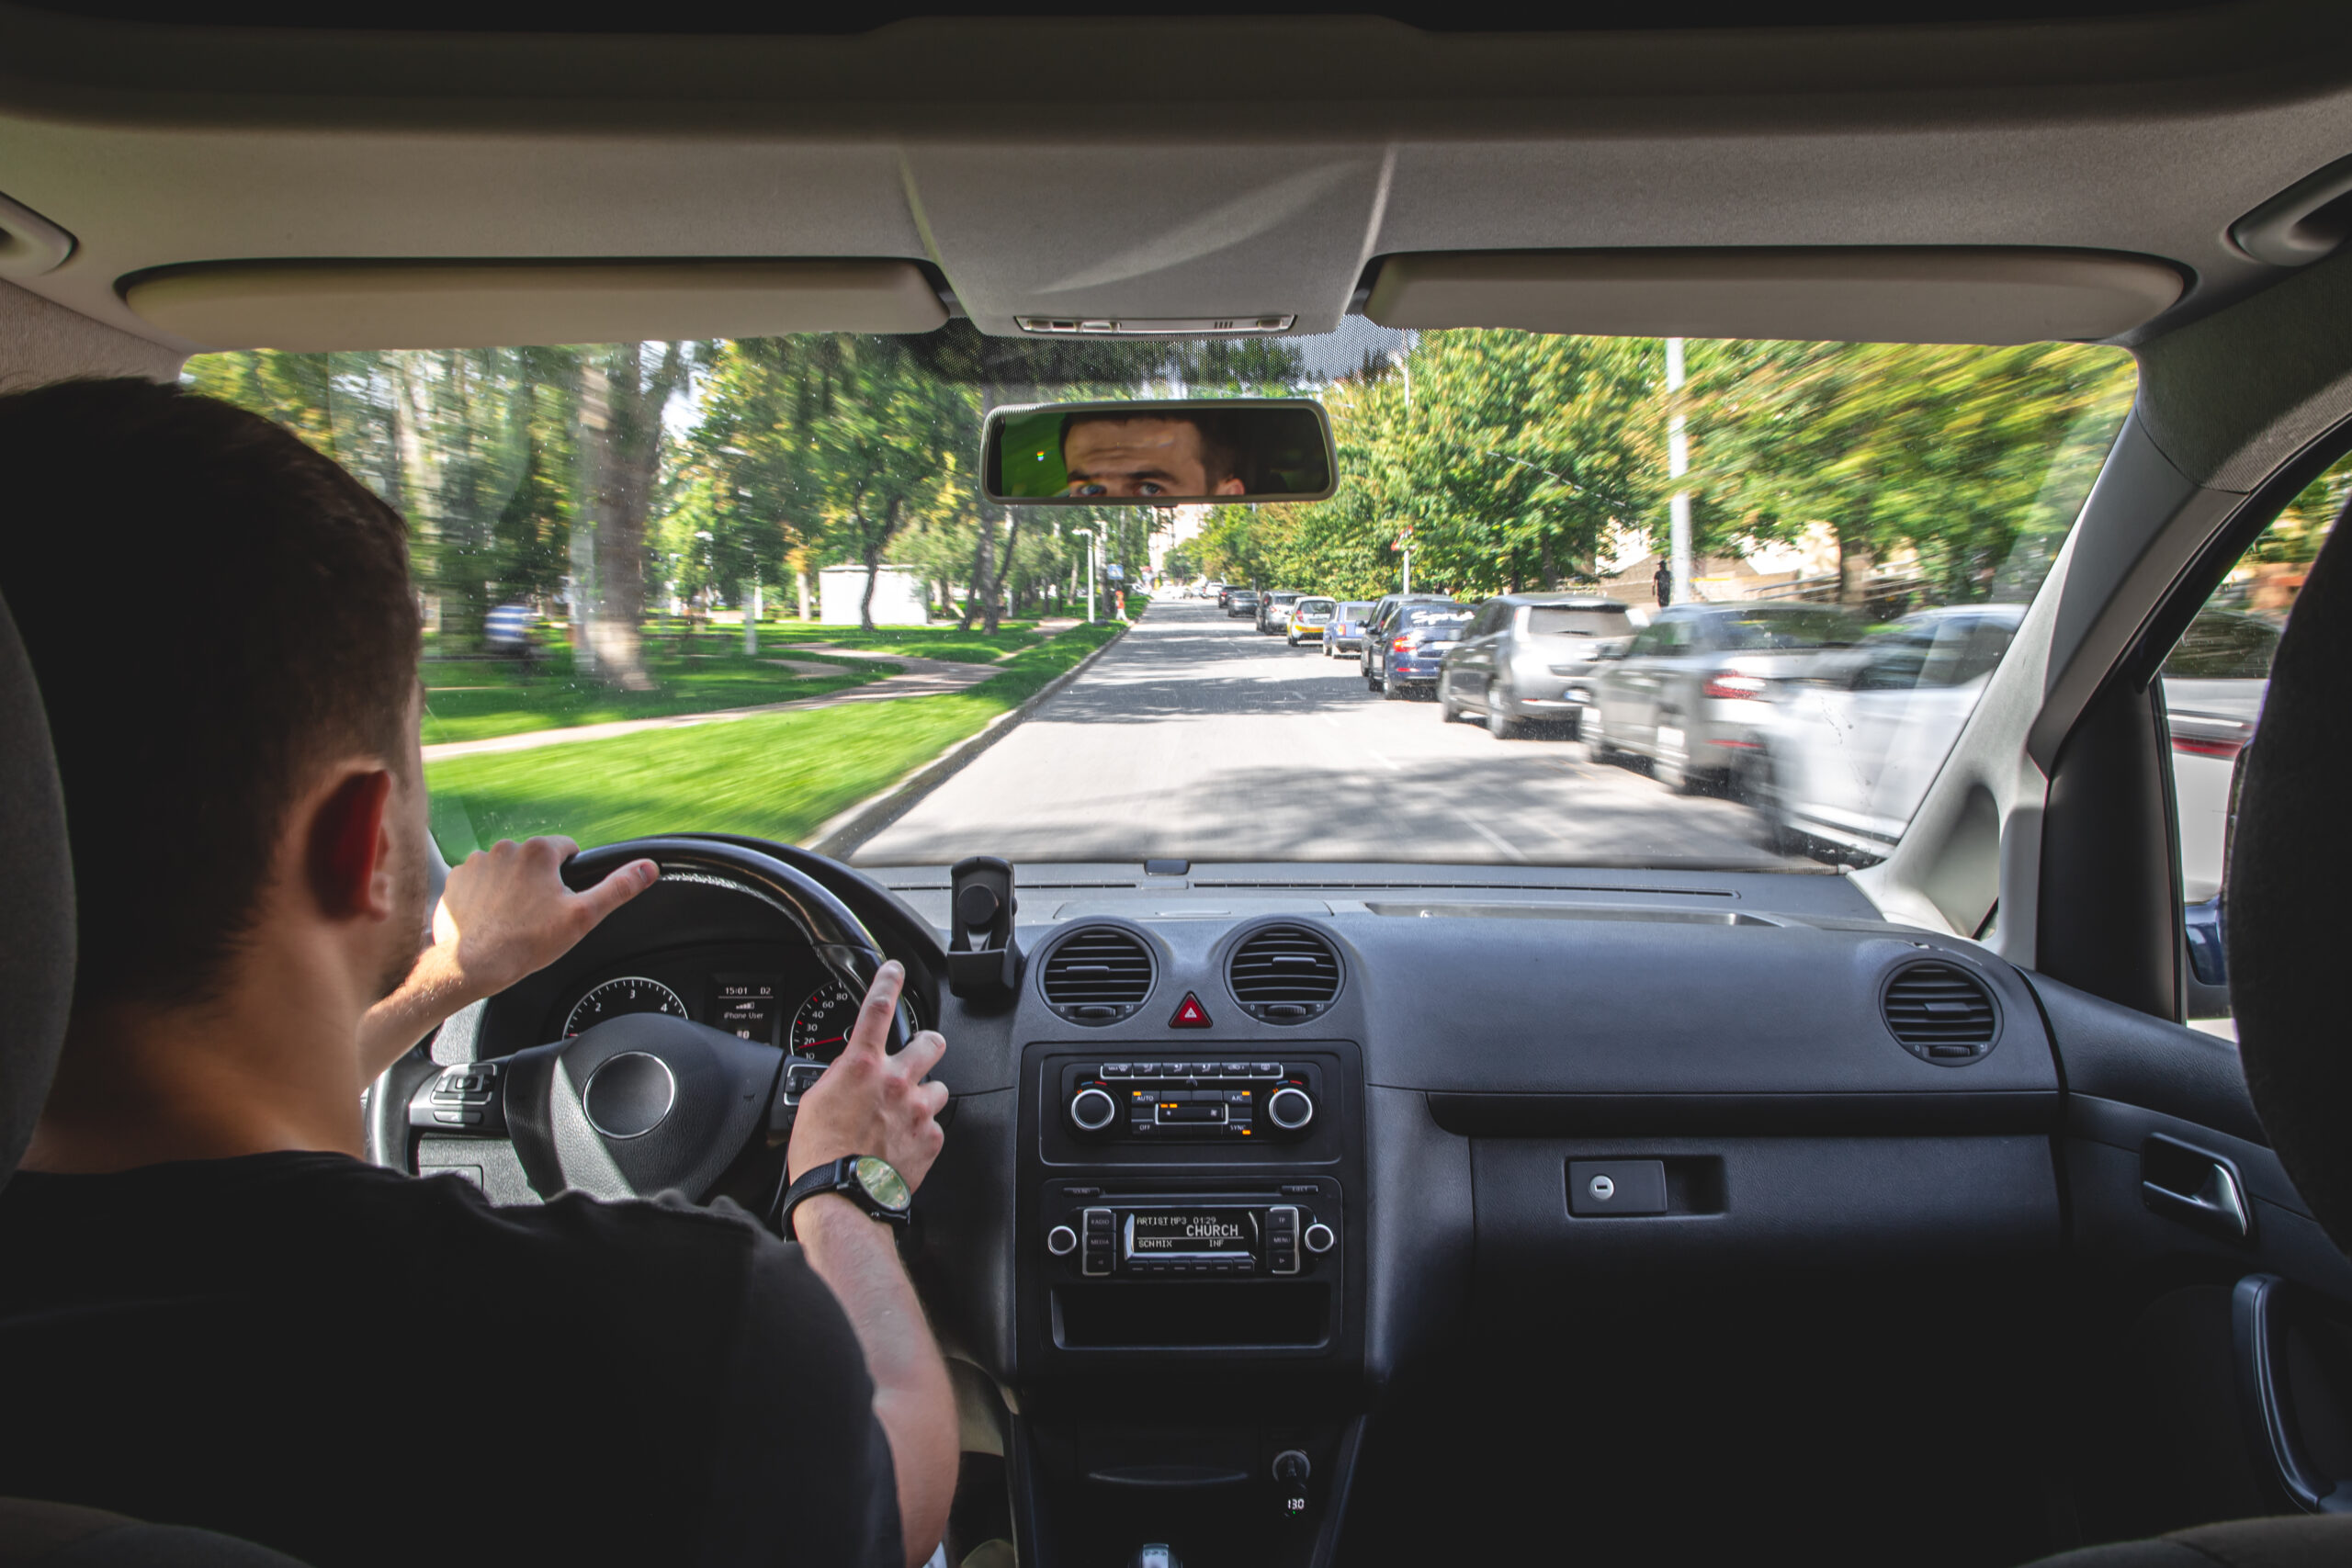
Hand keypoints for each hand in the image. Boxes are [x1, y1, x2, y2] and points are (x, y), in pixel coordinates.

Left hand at [359, 838, 658, 1079]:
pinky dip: (485, 897)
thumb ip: (617, 888)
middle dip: (540, 883)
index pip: (567, 850)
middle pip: (535, 861)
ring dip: (511, 888)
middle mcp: (505, 848)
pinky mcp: (456, 881)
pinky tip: (491, 920)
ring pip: (507, 871)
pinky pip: (479, 882)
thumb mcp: (583, 917)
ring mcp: (476, 863)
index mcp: (539, 851)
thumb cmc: (526, 942)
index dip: (571, 877)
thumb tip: (647, 868)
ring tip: (513, 920)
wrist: (471, 964)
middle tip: (539, 916)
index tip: (563, 901)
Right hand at [787, 961, 948, 1191]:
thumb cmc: (820, 1155)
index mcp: (861, 1067)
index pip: (878, 1009)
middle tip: (918, 1055)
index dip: (888, 982)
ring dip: (924, 1096)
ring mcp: (918, 1110)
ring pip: (938, 1087)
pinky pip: (935, 1125)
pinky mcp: (932, 1138)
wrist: (841, 1199)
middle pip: (931, 1042)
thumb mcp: (814, 1101)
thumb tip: (849, 1073)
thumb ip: (839, 1077)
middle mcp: (896, 1081)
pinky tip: (903, 1144)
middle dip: (926, 1045)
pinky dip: (922, 1132)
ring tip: (903, 1116)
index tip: (895, 970)